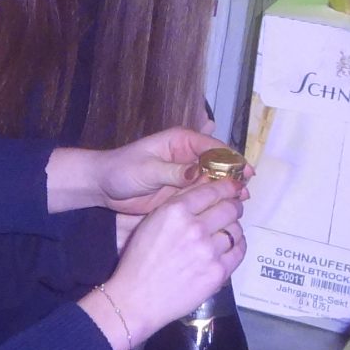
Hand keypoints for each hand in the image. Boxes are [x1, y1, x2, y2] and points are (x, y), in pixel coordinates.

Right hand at [87, 178, 245, 349]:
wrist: (136, 298)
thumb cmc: (138, 261)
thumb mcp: (150, 223)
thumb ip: (177, 205)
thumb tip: (204, 189)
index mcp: (175, 211)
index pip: (212, 190)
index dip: (227, 187)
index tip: (233, 187)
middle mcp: (195, 228)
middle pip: (230, 208)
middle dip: (234, 206)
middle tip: (232, 210)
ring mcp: (209, 251)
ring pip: (236, 230)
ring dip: (234, 228)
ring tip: (226, 232)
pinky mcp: (218, 272)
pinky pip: (239, 251)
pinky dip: (237, 246)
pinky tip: (230, 247)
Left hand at [106, 127, 238, 214]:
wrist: (104, 186)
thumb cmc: (122, 170)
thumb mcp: (148, 170)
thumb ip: (174, 172)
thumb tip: (198, 172)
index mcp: (181, 141)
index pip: (213, 147)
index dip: (231, 159)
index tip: (244, 171)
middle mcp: (188, 155)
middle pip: (218, 164)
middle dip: (233, 176)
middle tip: (245, 190)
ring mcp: (187, 174)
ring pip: (214, 180)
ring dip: (227, 189)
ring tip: (240, 201)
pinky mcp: (182, 191)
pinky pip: (203, 194)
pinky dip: (215, 200)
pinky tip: (226, 208)